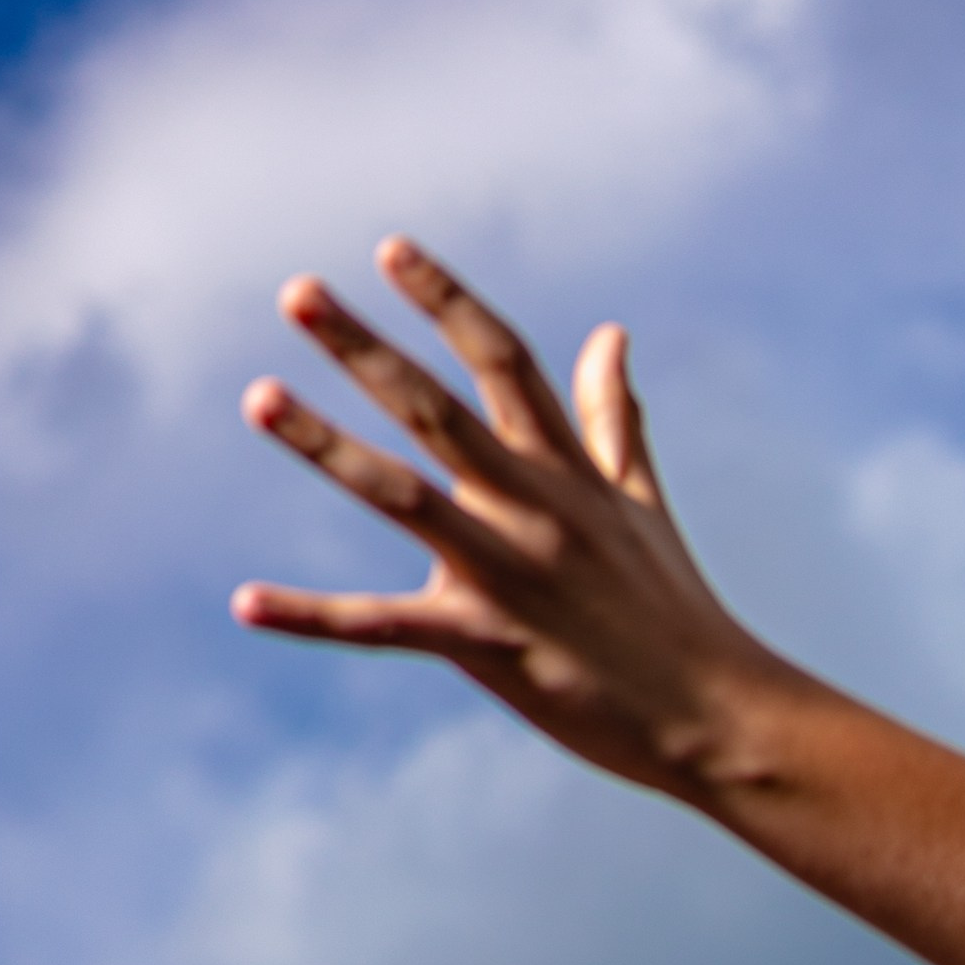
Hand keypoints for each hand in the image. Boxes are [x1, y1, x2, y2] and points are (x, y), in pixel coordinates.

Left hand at [231, 238, 808, 794]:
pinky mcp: (489, 646)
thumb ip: (614, 422)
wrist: (718, 716)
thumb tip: (610, 335)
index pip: (504, 361)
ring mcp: (510, 575)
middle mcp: (534, 509)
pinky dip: (313, 618)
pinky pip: (385, 627)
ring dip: (325, 444)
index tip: (391, 249)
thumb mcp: (644, 507)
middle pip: (438, 409)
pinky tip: (246, 604)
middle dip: (366, 348)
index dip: (447, 301)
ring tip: (259, 396)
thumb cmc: (678, 616)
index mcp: (568, 473)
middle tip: (296, 293)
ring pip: (402, 493)